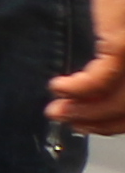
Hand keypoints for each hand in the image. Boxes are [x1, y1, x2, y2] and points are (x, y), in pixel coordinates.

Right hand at [56, 0, 124, 136]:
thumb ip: (122, 58)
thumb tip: (98, 86)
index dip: (112, 123)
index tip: (86, 124)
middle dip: (94, 122)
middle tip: (64, 120)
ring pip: (114, 102)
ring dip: (80, 110)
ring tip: (55, 109)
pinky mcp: (124, 49)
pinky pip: (96, 80)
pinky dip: (75, 89)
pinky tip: (56, 87)